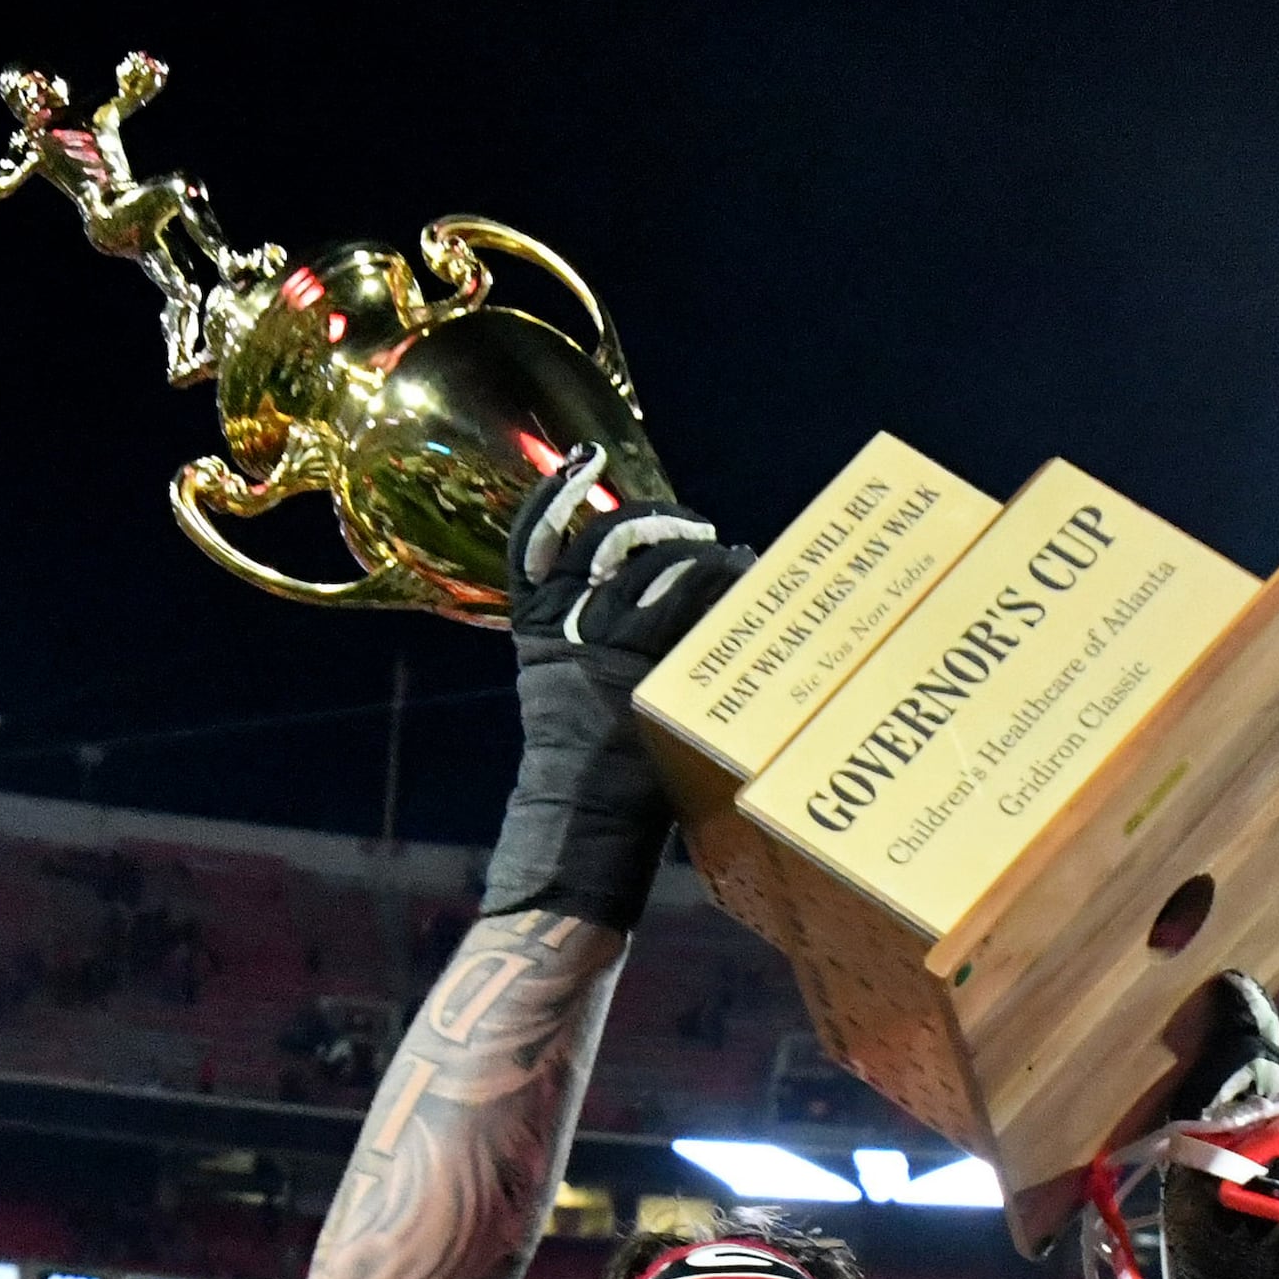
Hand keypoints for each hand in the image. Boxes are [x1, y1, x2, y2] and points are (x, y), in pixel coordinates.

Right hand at [483, 446, 749, 931]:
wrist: (581, 821)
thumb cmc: (589, 768)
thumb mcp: (574, 692)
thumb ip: (600, 645)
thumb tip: (660, 601)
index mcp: (534, 625)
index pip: (535, 541)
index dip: (557, 494)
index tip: (585, 458)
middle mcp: (562, 624)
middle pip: (610, 541)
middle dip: (657, 522)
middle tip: (698, 527)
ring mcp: (601, 643)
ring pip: (653, 566)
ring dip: (697, 551)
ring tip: (734, 557)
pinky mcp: (640, 666)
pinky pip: (679, 601)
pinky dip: (715, 578)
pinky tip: (743, 568)